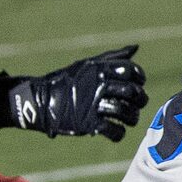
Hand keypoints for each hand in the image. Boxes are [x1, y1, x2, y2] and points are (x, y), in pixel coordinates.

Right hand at [5, 45, 146, 139]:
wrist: (40, 99)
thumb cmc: (67, 81)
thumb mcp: (88, 64)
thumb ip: (113, 57)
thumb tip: (135, 47)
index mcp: (100, 70)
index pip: (131, 71)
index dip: (140, 78)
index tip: (138, 84)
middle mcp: (98, 85)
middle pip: (131, 92)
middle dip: (140, 100)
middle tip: (137, 104)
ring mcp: (93, 104)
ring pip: (125, 112)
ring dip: (132, 118)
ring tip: (130, 119)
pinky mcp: (87, 123)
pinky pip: (112, 130)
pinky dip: (119, 134)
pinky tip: (117, 132)